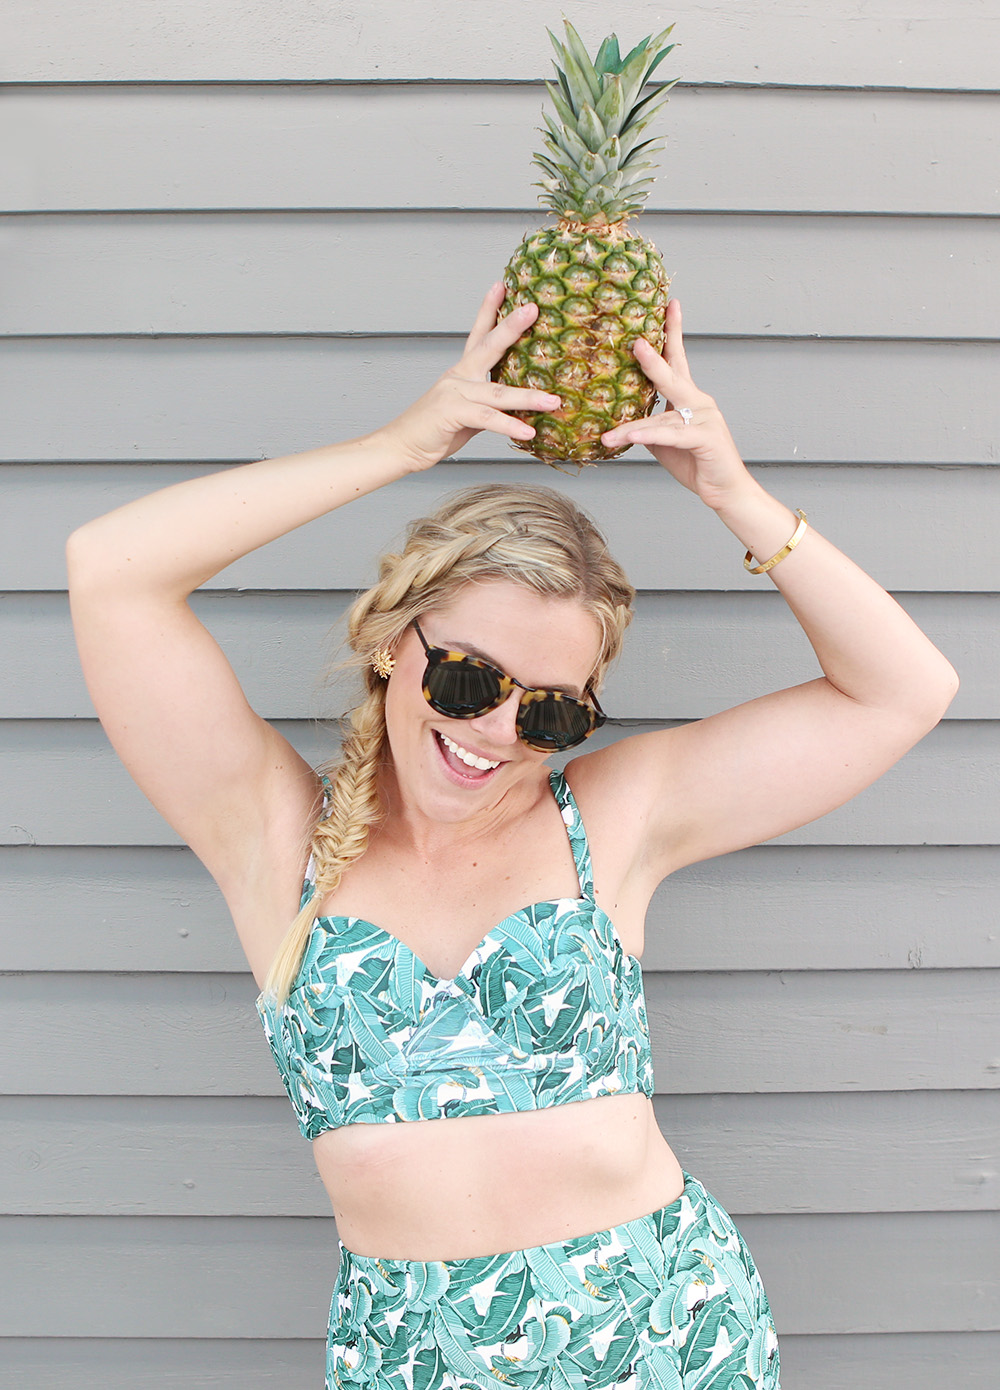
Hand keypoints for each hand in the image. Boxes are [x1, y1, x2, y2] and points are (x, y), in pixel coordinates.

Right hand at [377, 283, 561, 471]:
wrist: (401, 446)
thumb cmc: (434, 430)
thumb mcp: (467, 414)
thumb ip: (491, 406)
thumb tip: (519, 410)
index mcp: (462, 373)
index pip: (478, 335)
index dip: (489, 309)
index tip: (502, 286)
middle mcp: (458, 377)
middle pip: (489, 346)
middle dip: (511, 326)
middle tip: (531, 308)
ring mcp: (454, 393)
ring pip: (498, 391)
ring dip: (529, 397)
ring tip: (554, 401)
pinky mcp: (452, 413)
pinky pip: (487, 418)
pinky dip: (509, 425)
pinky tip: (528, 430)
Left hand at [601, 300, 753, 509]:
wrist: (726, 491)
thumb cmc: (697, 464)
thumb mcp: (664, 442)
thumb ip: (647, 425)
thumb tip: (619, 418)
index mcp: (689, 399)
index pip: (678, 359)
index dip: (673, 332)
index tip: (669, 305)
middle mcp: (700, 403)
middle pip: (674, 373)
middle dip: (654, 356)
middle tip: (636, 341)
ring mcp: (705, 419)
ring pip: (664, 416)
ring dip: (632, 425)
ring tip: (609, 432)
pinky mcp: (706, 439)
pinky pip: (672, 436)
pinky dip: (650, 436)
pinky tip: (630, 437)